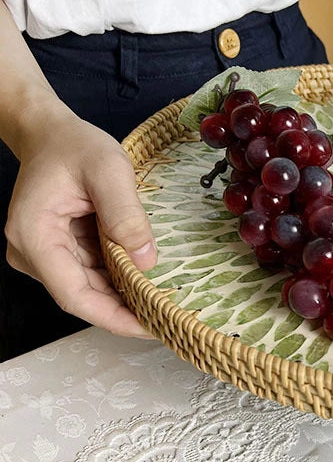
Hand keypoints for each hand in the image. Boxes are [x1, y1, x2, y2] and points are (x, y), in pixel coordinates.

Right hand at [5, 112, 156, 337]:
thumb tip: (146, 260)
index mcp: (34, 235)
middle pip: (82, 296)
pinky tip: (147, 280)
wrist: (51, 133)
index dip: (113, 317)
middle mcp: (32, 251)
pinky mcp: (58, 250)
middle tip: (170, 317)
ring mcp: (43, 253)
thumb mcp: (108, 169)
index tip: (149, 328)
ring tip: (165, 301)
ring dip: (125, 296)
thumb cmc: (75, 146)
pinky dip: (119, 279)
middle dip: (125, 309)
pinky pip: (91, 273)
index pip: (73, 295)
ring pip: (88, 288)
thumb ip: (126, 213)